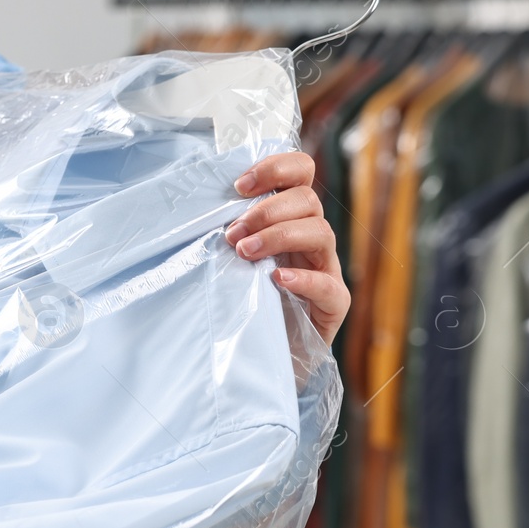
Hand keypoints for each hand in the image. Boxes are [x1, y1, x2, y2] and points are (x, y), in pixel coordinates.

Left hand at [224, 153, 349, 344]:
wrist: (261, 358)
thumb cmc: (244, 304)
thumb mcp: (232, 261)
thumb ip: (229, 235)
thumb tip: (195, 214)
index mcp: (290, 219)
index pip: (300, 174)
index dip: (276, 169)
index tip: (240, 186)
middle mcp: (312, 240)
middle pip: (308, 201)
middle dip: (266, 211)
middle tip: (234, 234)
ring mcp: (326, 270)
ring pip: (320, 233)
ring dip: (279, 236)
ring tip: (245, 252)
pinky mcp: (333, 304)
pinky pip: (328, 285)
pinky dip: (303, 278)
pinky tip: (278, 280)